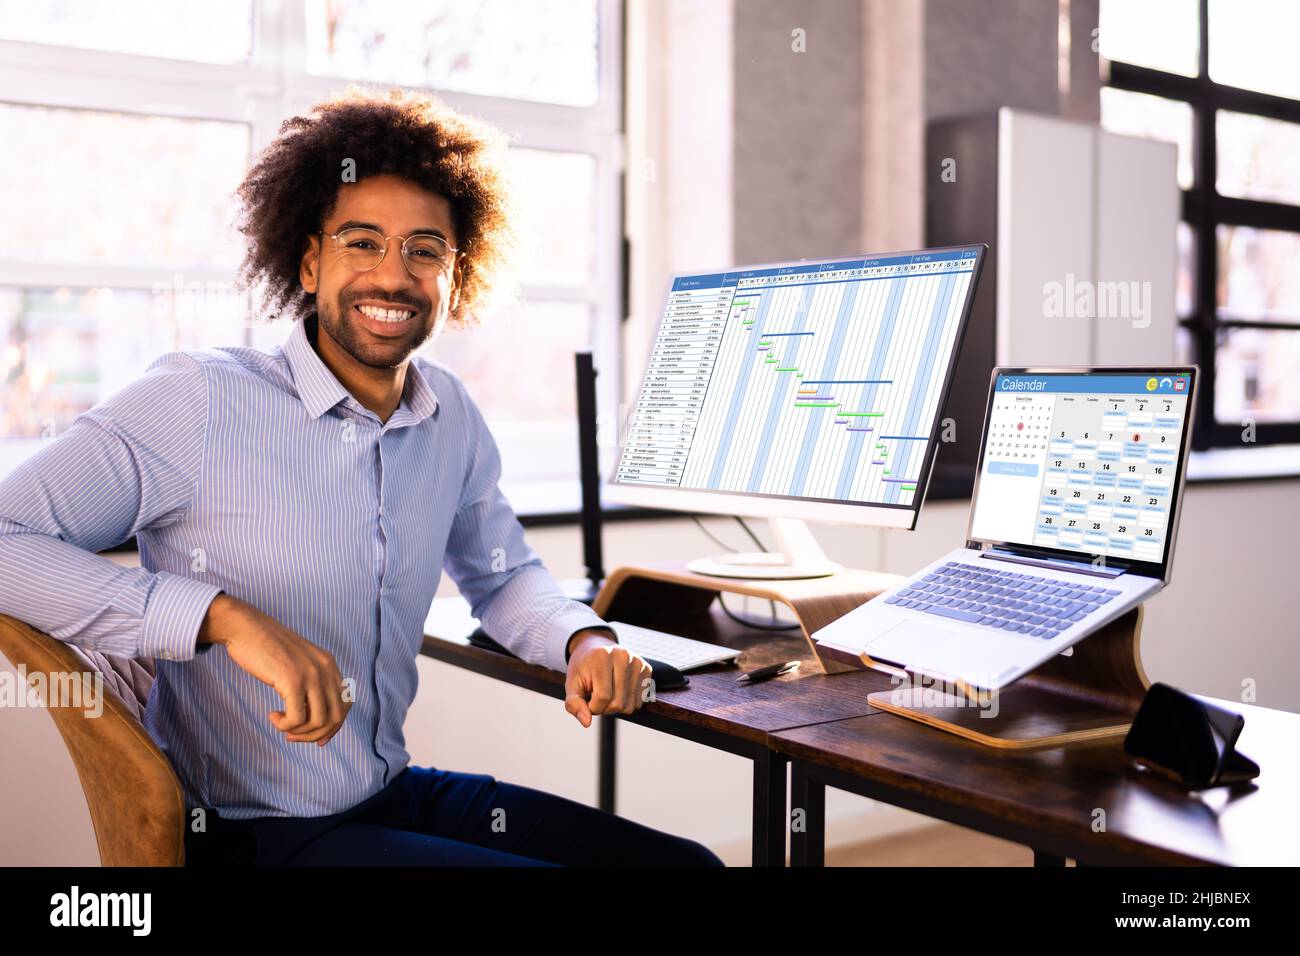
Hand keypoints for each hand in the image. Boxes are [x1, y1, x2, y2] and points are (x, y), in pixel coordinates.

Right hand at [197, 594, 351, 745]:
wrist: (246, 628)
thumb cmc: (266, 649)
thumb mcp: (298, 663)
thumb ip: (311, 683)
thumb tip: (316, 720)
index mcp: (329, 664)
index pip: (345, 704)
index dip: (333, 726)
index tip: (317, 738)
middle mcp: (325, 669)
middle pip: (335, 717)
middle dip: (315, 734)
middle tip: (292, 735)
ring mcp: (311, 674)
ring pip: (318, 722)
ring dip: (299, 733)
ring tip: (282, 725)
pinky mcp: (292, 680)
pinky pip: (297, 719)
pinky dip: (284, 725)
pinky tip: (272, 716)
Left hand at [563, 629, 652, 728]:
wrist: (596, 647)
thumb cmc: (583, 668)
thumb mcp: (571, 683)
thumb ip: (573, 703)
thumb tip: (586, 723)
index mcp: (602, 656)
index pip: (602, 697)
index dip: (592, 707)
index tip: (587, 701)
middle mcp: (623, 656)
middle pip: (617, 703)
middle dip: (604, 708)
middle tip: (596, 697)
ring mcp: (638, 662)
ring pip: (629, 706)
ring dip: (615, 708)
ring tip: (607, 692)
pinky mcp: (647, 668)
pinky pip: (639, 702)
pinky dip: (626, 703)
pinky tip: (619, 690)